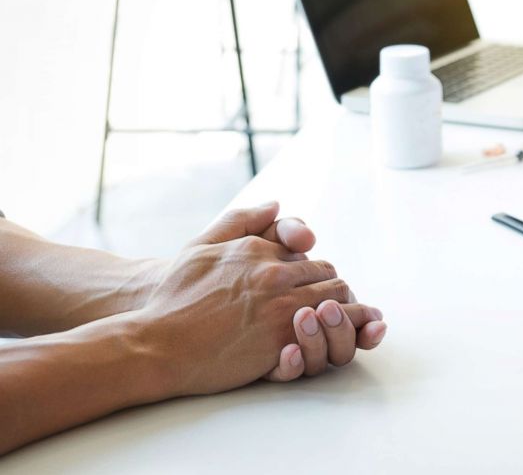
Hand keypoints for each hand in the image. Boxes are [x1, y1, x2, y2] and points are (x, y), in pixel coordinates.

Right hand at [136, 202, 377, 396]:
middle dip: (335, 292)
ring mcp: (279, 306)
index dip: (317, 274)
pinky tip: (330, 340)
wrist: (156, 343)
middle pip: (329, 277)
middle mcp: (273, 274)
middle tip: (335, 308)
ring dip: (341, 312)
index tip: (316, 287)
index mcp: (258, 251)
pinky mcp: (280, 339)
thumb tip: (276, 204)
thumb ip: (240, 221)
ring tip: (336, 323)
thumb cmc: (174, 297)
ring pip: (336, 302)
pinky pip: (326, 332)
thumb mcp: (201, 245)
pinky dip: (335, 333)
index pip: (310, 257)